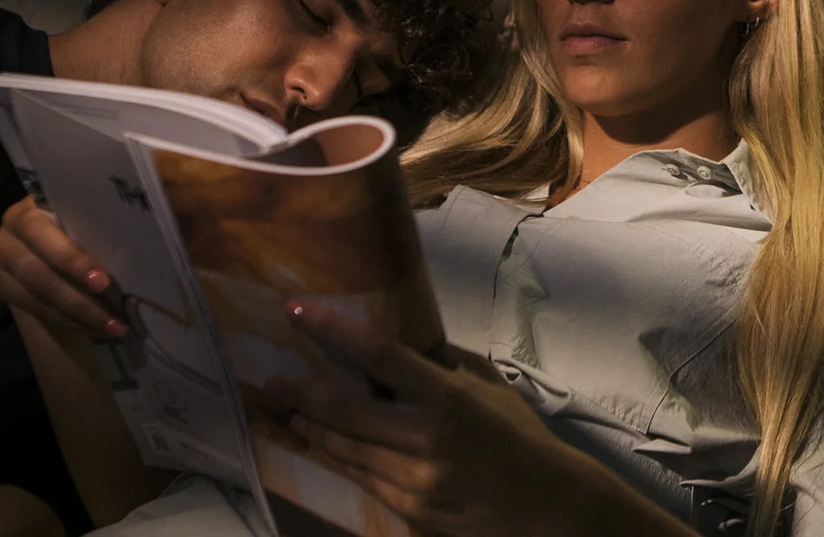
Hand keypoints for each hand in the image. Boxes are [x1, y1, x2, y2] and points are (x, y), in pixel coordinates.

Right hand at [0, 196, 127, 337]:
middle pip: (41, 276)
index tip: (103, 282)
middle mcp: (5, 238)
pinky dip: (67, 320)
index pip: (47, 239)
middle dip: (79, 300)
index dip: (74, 262)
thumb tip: (142, 236)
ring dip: (77, 317)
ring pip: (38, 298)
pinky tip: (93, 327)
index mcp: (27, 213)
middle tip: (112, 318)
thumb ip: (95, 222)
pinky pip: (34, 310)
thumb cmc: (72, 215)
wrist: (38, 229)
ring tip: (111, 328)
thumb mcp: (78, 212)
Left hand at [264, 300, 594, 536]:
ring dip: (312, 426)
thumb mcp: (488, 389)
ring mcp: (412, 481)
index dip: (333, 331)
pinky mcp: (408, 512)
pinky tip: (323, 443)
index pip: (379, 355)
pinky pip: (363, 478)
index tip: (299, 310)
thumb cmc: (520, 439)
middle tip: (275, 376)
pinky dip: (339, 457)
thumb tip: (410, 341)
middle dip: (302, 389)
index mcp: (446, 398)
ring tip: (289, 409)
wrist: (548, 510)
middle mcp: (423, 438)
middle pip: (345, 408)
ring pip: (345, 448)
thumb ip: (446, 367)